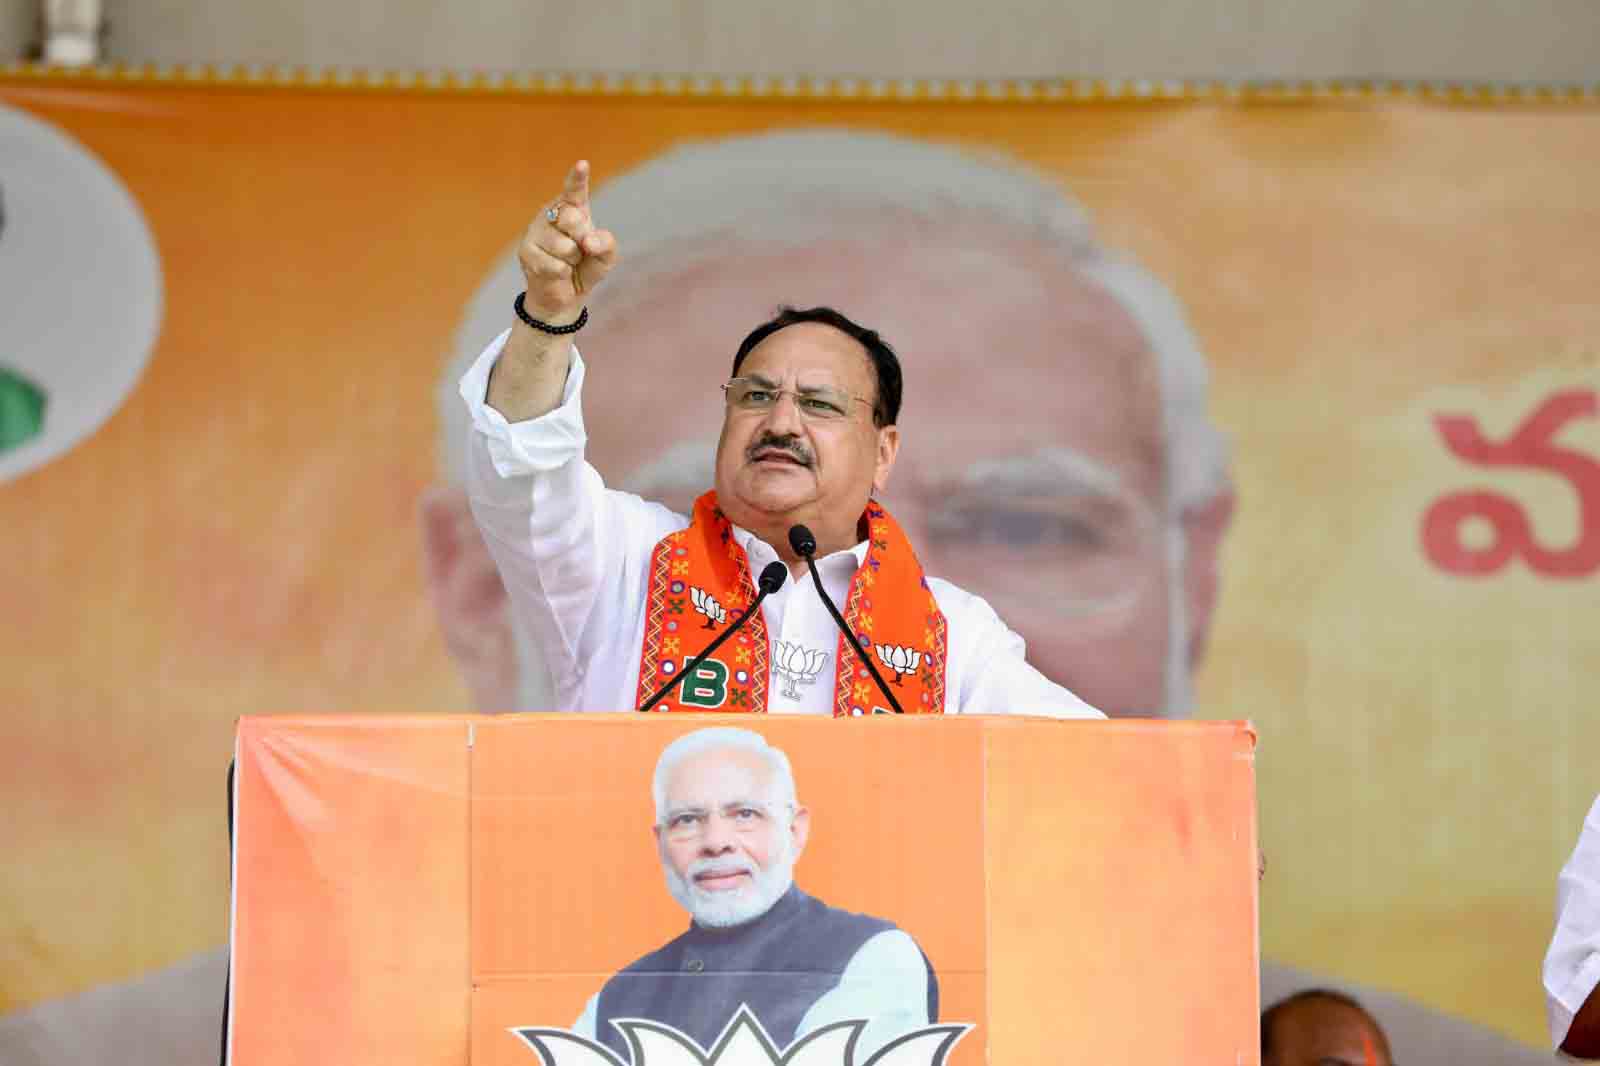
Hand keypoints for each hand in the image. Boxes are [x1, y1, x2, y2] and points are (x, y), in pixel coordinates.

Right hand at [517, 160, 618, 320]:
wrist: (567, 295)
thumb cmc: (586, 268)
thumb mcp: (606, 256)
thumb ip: (606, 243)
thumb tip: (588, 241)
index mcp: (573, 209)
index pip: (575, 191)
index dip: (577, 178)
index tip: (583, 164)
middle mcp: (551, 214)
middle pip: (572, 218)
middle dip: (582, 238)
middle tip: (581, 249)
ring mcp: (536, 231)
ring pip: (564, 246)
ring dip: (572, 259)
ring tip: (567, 262)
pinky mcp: (526, 251)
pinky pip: (554, 264)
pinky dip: (562, 273)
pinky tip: (556, 272)